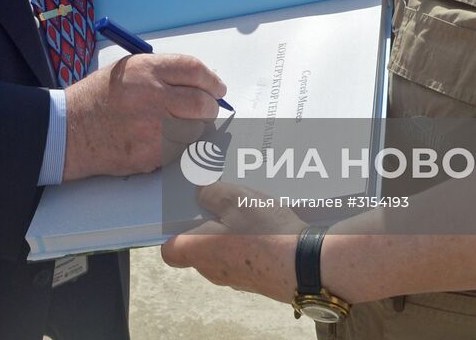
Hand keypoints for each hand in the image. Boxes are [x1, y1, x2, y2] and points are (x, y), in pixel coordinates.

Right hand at [62, 53, 225, 180]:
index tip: (217, 88)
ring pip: (196, 130)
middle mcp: (150, 97)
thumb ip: (163, 73)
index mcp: (145, 70)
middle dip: (210, 107)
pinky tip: (161, 139)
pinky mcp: (149, 154)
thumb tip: (200, 84)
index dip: (212, 80)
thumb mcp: (128, 70)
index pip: (194, 70)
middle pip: (202, 103)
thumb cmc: (99, 98)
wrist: (70, 130)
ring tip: (177, 125)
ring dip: (195, 129)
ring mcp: (151, 128)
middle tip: (207, 109)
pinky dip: (178, 147)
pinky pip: (180, 151)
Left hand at [161, 182, 304, 302]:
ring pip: (222, 253)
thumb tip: (200, 193)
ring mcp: (235, 280)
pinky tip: (265, 228)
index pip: (169, 251)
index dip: (174, 232)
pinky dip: (248, 244)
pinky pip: (243, 259)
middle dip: (206, 226)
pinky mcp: (256, 281)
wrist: (306, 266)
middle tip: (223, 204)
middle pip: (198, 248)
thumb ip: (211, 193)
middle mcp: (212, 271)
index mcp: (198, 251)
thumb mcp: (235, 198)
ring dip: (230, 234)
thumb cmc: (264, 232)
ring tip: (248, 212)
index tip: (188, 214)